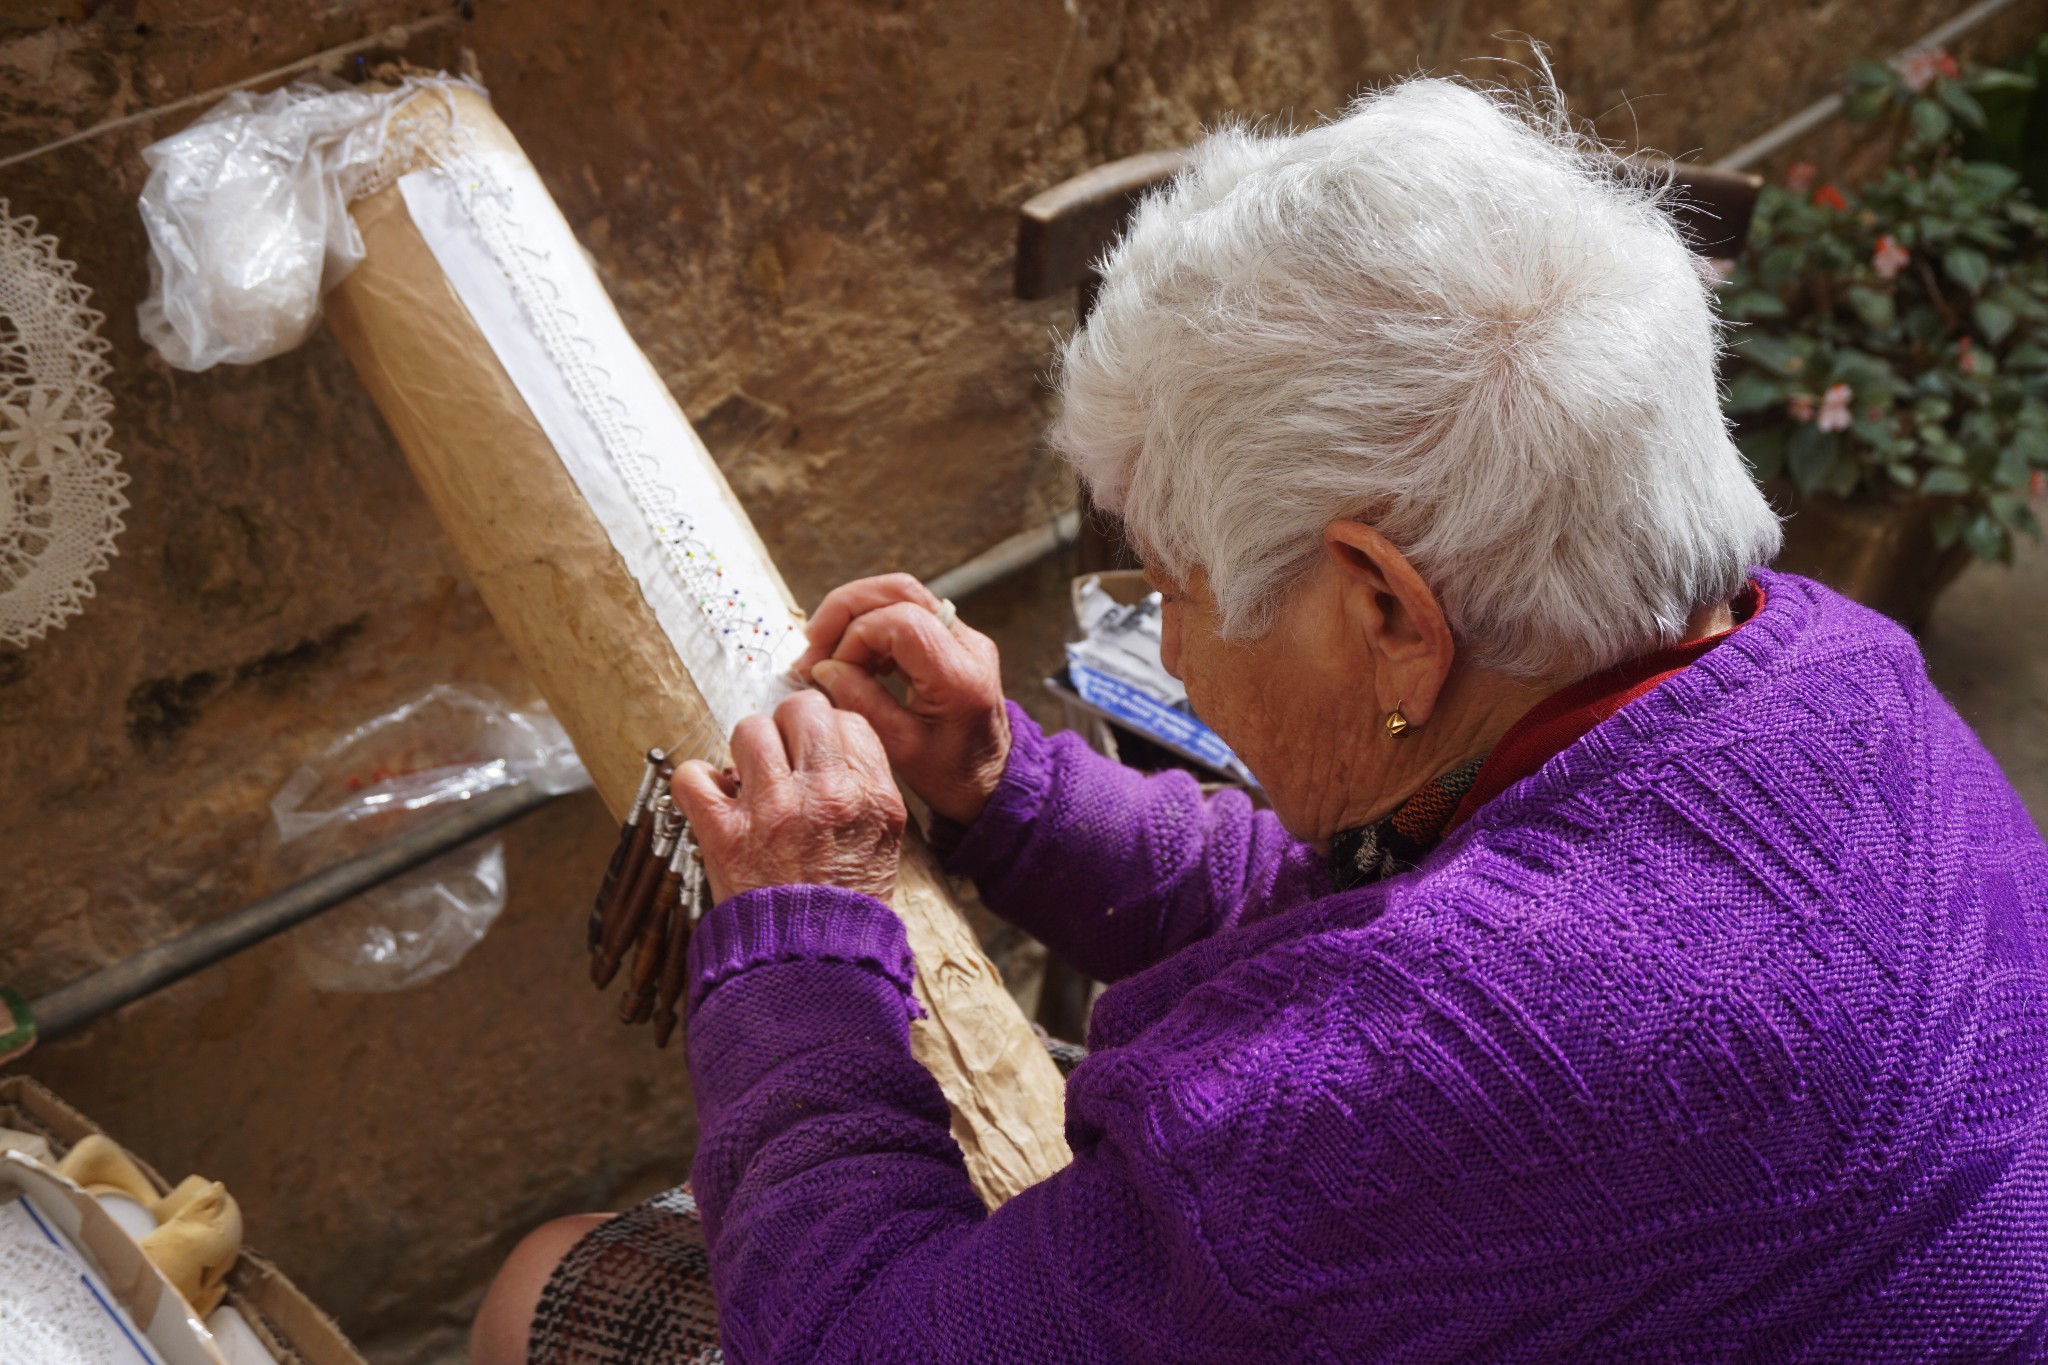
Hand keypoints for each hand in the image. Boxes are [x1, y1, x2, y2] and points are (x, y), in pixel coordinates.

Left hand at [672, 690, 905, 903]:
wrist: (814, 964)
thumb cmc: (848, 905)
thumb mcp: (884, 840)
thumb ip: (866, 787)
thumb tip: (834, 745)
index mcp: (871, 794)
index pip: (847, 721)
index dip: (826, 732)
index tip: (814, 751)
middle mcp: (825, 793)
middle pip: (801, 710)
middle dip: (788, 728)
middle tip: (782, 757)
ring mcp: (772, 810)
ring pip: (749, 729)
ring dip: (746, 751)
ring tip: (749, 779)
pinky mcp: (724, 833)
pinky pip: (693, 775)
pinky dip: (695, 783)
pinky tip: (713, 799)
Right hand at [793, 574, 1009, 826]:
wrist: (992, 780)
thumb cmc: (953, 774)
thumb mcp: (901, 750)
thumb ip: (862, 703)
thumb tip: (824, 668)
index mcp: (960, 677)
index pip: (901, 622)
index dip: (855, 637)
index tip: (830, 670)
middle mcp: (969, 645)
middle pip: (900, 591)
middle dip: (846, 609)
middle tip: (813, 644)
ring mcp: (963, 637)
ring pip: (900, 594)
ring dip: (854, 615)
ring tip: (826, 654)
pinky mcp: (952, 639)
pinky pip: (905, 611)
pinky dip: (870, 625)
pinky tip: (852, 658)